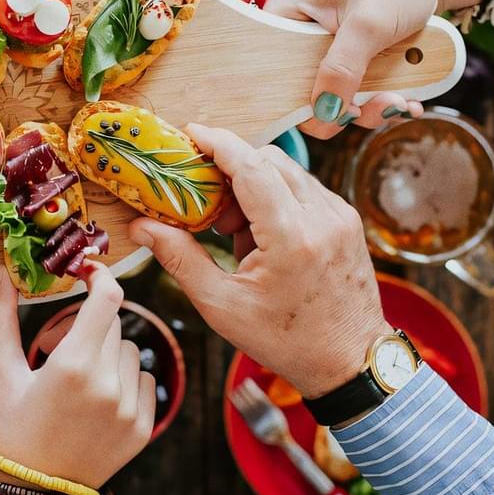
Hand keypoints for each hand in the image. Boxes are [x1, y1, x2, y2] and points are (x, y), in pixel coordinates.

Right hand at [0, 264, 154, 488]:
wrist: (34, 493)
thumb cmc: (11, 428)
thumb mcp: (1, 373)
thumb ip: (1, 317)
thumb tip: (1, 272)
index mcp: (72, 366)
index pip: (107, 298)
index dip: (101, 277)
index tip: (88, 273)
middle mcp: (107, 385)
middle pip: (112, 323)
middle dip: (87, 325)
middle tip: (58, 349)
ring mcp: (129, 409)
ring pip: (129, 350)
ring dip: (107, 353)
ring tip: (78, 379)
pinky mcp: (143, 428)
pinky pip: (145, 380)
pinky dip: (125, 381)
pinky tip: (97, 400)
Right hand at [128, 125, 388, 398]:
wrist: (350, 361)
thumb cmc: (286, 341)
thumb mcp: (222, 306)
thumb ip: (180, 259)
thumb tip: (142, 228)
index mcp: (291, 238)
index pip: (251, 167)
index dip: (218, 143)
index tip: (190, 133)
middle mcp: (322, 217)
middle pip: (268, 161)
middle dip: (231, 170)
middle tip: (205, 203)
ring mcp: (340, 216)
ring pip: (287, 172)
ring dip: (253, 187)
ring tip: (232, 232)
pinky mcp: (347, 221)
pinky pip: (304, 190)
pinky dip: (276, 200)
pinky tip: (261, 239)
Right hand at [264, 0, 482, 138]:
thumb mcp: (368, 23)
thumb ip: (342, 69)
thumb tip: (325, 114)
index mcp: (285, 16)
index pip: (272, 73)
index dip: (297, 101)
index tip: (335, 110)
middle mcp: (299, 35)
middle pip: (305, 92)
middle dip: (343, 109)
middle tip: (378, 107)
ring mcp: (329, 48)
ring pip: (336, 98)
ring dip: (370, 108)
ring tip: (400, 102)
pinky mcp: (355, 57)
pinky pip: (358, 92)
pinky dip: (383, 101)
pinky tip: (408, 101)